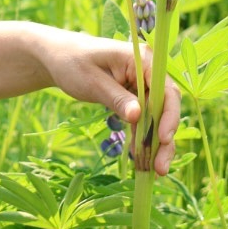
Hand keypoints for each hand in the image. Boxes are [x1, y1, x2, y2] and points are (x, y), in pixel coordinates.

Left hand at [39, 28, 180, 175]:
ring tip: (155, 170)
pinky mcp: (134, 99)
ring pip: (157, 118)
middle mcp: (148, 73)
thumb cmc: (73, 62)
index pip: (165, 90)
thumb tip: (138, 117)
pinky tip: (139, 158)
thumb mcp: (92, 81)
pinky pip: (144, 121)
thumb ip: (116, 98)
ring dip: (157, 144)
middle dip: (165, 137)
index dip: (168, 115)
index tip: (163, 138)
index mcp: (142, 60)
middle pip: (166, 107)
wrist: (58, 58)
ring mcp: (142, 87)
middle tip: (161, 167)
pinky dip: (142, 139)